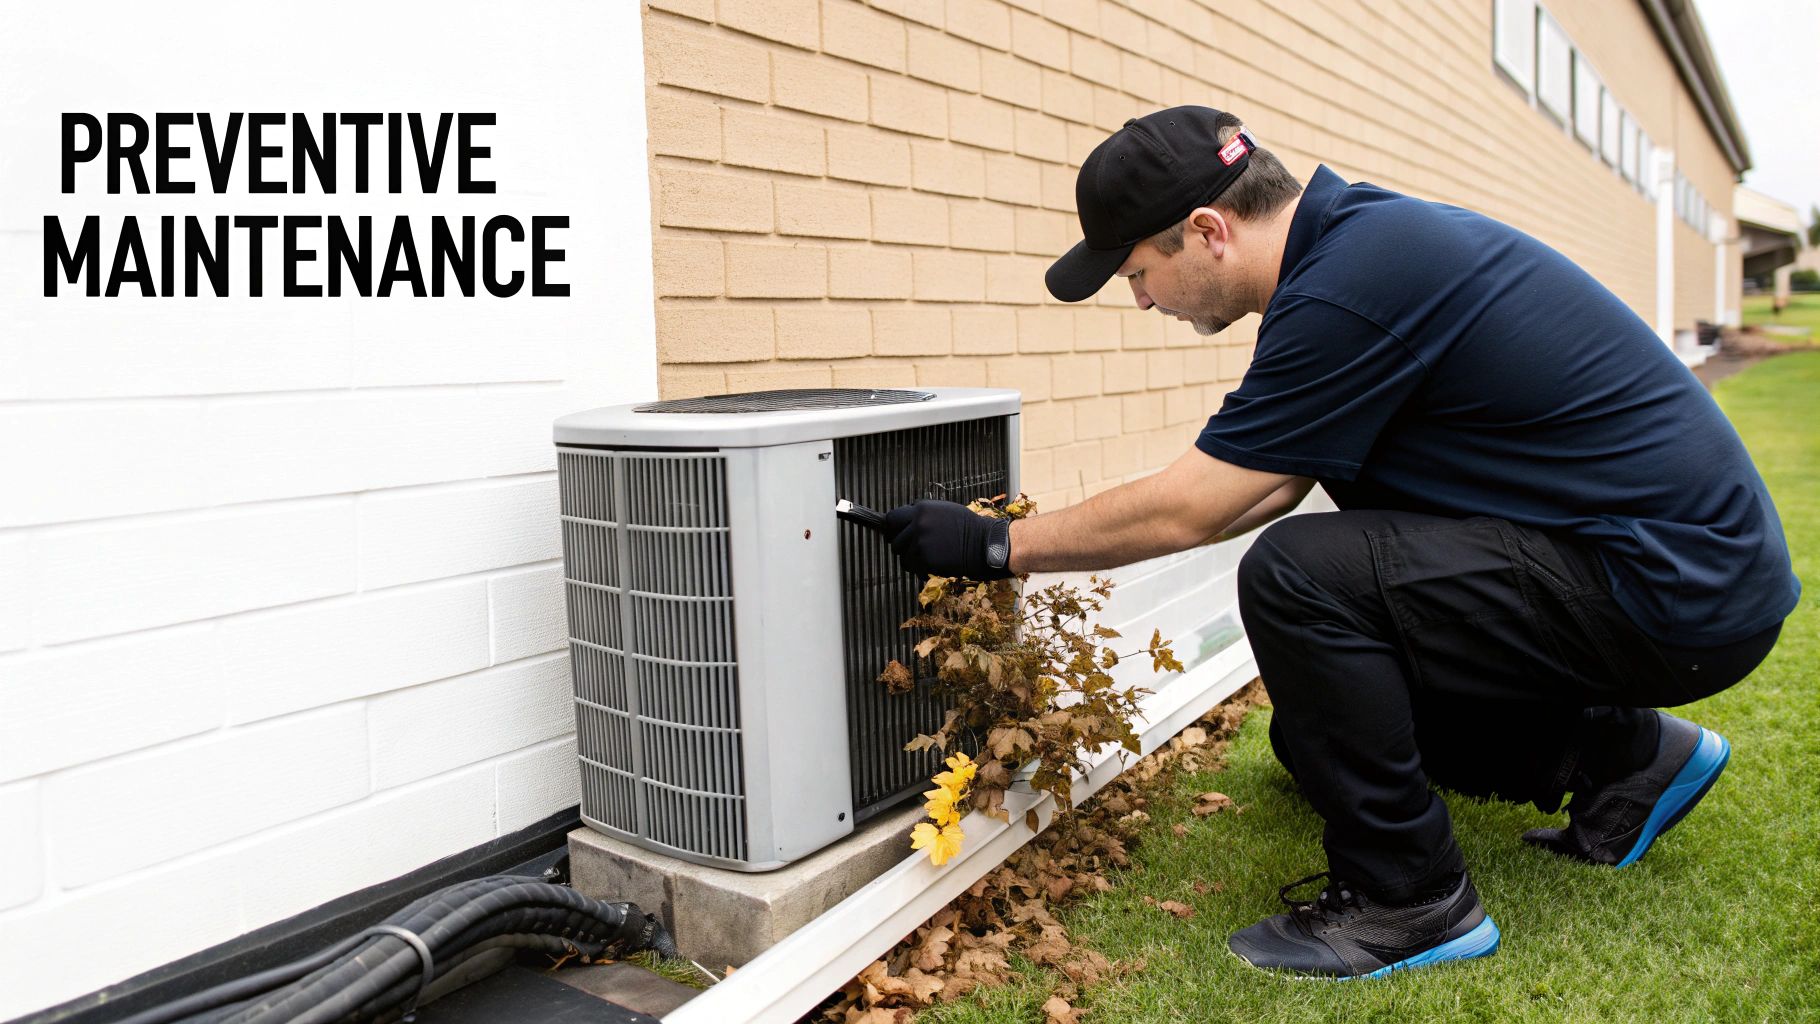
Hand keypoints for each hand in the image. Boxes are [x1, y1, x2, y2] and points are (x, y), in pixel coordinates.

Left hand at [881, 500, 1013, 580]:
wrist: (983, 544)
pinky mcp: (924, 559)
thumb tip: (903, 519)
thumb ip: (922, 513)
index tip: (899, 534)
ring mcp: (920, 542)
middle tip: (917, 548)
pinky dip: (920, 568)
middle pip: (894, 540)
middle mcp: (918, 524)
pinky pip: (912, 566)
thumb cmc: (966, 527)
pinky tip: (933, 564)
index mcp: (921, 509)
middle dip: (903, 545)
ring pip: (902, 555)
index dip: (894, 528)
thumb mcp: (943, 509)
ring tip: (927, 556)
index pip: (891, 519)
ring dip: (911, 558)